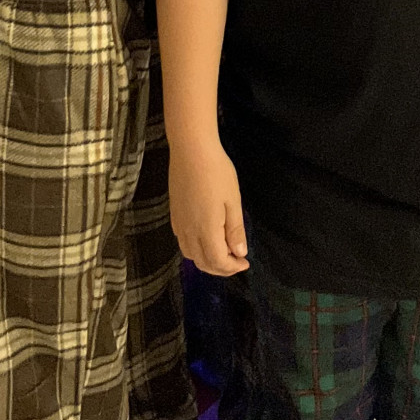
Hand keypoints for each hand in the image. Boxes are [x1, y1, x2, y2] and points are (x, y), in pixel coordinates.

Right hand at [170, 140, 248, 274]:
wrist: (191, 150)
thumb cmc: (217, 172)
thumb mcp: (233, 200)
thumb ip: (235, 230)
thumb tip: (239, 253)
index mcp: (206, 230)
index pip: (218, 262)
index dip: (232, 268)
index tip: (245, 262)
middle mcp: (189, 232)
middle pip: (202, 263)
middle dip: (221, 268)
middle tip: (236, 261)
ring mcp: (178, 224)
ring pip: (190, 255)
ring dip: (207, 260)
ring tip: (223, 250)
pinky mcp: (174, 215)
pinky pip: (183, 242)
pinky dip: (196, 249)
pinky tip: (206, 237)